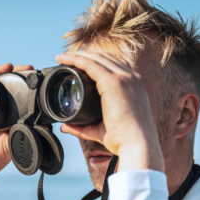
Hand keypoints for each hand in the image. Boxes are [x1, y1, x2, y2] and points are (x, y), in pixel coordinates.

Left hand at [55, 51, 163, 172]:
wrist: (137, 145)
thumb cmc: (124, 140)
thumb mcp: (101, 130)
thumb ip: (83, 127)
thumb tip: (65, 127)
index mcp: (134, 87)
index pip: (115, 66)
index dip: (97, 62)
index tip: (79, 65)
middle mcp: (131, 78)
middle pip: (105, 58)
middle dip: (85, 55)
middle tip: (66, 59)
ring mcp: (124, 78)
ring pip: (97, 58)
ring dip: (78, 54)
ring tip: (61, 57)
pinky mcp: (114, 82)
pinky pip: (91, 64)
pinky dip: (76, 59)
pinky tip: (64, 59)